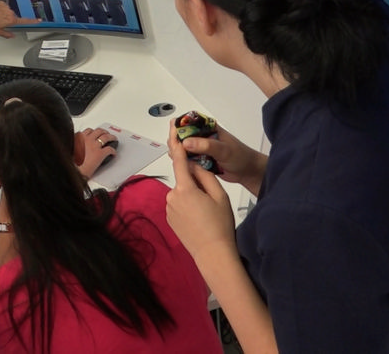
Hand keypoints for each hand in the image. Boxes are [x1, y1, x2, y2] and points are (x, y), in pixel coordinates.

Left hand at [0, 1, 40, 37]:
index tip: (39, 20)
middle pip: (14, 17)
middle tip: (0, 22)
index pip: (25, 21)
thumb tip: (12, 35)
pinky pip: (4, 7)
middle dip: (9, 20)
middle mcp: (10, 13)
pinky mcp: (3, 3)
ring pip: (9, 12)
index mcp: (11, 20)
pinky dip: (1, 10)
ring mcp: (7, 7)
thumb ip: (7, 34)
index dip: (33, 21)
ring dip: (4, 15)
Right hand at [77, 127, 117, 178]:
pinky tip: (113, 153)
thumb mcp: (71, 149)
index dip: (94, 131)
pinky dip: (113, 150)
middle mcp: (87, 139)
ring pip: (106, 137)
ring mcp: (94, 146)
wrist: (74, 171)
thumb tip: (80, 146)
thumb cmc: (72, 163)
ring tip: (114, 139)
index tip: (96, 133)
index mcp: (79, 138)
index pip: (88, 130)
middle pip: (99, 131)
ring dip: (111, 137)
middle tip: (106, 134)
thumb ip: (76, 145)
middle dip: (104, 132)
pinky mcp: (100, 154)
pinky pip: (110, 149)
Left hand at [165, 138, 237, 263]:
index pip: (179, 162)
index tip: (174, 135)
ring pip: (182, 194)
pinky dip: (187, 208)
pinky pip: (178, 206)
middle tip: (211, 200)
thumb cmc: (220, 224)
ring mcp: (169, 209)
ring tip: (206, 213)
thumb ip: (206, 176)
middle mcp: (172, 197)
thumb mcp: (219, 195)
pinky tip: (198, 220)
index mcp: (185, 188)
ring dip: (191, 197)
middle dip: (195, 184)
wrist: (212, 253)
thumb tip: (194, 166)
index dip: (177, 147)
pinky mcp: (169, 219)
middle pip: (184, 181)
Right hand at [169, 119, 266, 195]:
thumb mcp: (224, 149)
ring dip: (178, 152)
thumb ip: (206, 145)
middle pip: (183, 135)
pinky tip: (180, 165)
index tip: (172, 134)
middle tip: (173, 148)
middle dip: (176, 141)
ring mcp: (201, 149)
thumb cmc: (241, 156)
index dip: (179, 127)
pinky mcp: (201, 160)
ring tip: (175, 157)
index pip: (188, 122)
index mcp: (208, 128)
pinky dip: (184, 162)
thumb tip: (187, 142)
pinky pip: (188, 160)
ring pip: (184, 148)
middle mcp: (202, 137)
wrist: (248, 172)